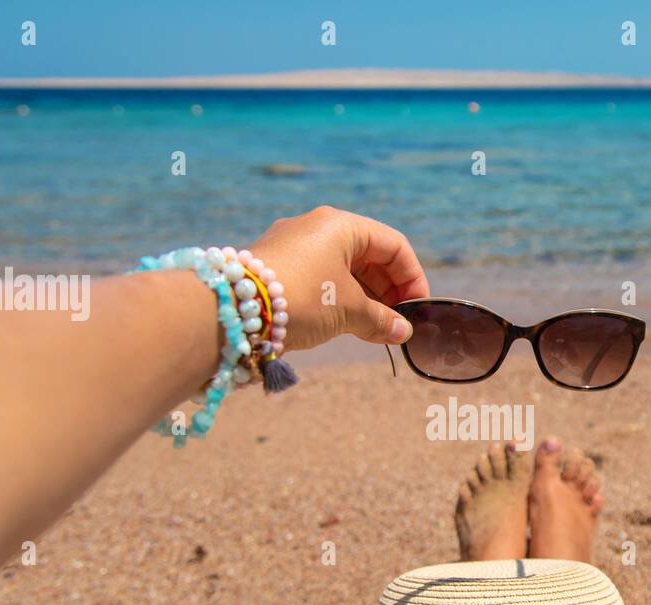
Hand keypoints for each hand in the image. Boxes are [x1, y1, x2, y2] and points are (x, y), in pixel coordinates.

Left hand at [247, 206, 429, 350]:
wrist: (233, 310)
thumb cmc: (301, 299)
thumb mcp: (347, 310)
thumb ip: (381, 320)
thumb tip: (402, 332)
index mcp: (341, 225)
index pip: (392, 246)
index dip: (412, 277)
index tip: (417, 309)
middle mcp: (316, 228)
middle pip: (368, 256)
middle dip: (387, 291)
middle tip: (397, 323)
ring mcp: (293, 246)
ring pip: (343, 269)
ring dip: (364, 299)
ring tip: (375, 330)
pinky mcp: (276, 267)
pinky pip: (320, 278)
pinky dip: (339, 299)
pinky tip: (345, 325)